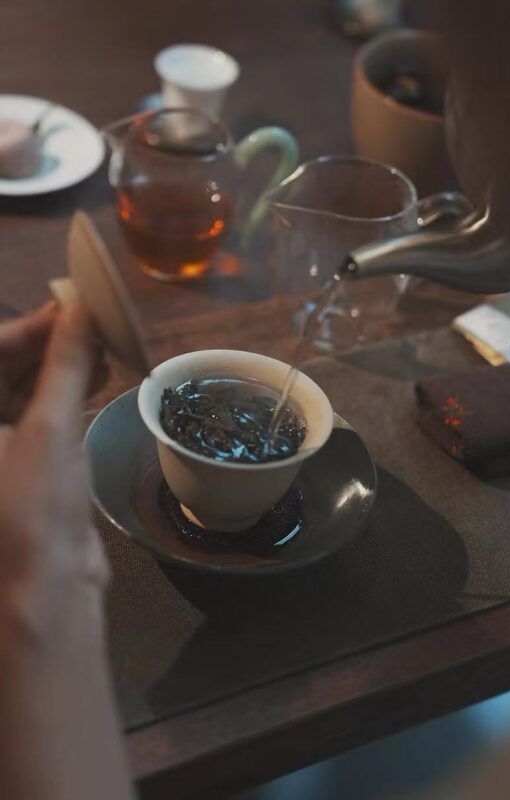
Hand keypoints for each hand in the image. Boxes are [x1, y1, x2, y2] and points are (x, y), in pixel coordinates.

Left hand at [0, 304, 108, 650]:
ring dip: (62, 367)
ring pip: (24, 391)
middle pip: (4, 370)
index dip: (29, 325)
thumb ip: (65, 363)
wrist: (46, 589)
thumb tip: (80, 309)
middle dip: (47, 343)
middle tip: (94, 321)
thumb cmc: (34, 507)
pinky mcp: (22, 467)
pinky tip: (97, 375)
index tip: (71, 303)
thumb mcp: (50, 426)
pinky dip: (67, 394)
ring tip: (102, 344)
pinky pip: (41, 416)